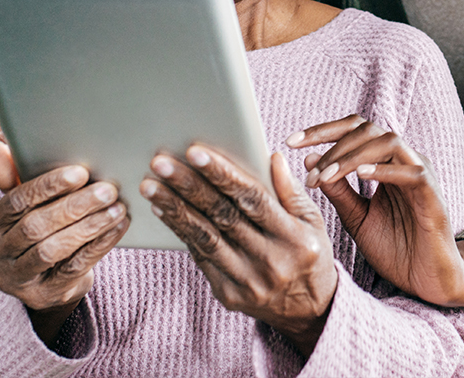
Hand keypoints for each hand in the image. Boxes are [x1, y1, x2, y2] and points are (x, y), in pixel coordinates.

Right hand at [0, 143, 128, 345]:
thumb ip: (14, 178)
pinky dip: (99, 245)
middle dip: (76, 205)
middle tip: (108, 189)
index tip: (81, 172)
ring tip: (117, 207)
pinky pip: (74, 268)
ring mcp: (16, 281)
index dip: (48, 186)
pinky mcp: (43, 296)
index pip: (16, 201)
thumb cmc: (35, 230)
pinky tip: (118, 227)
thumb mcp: (23, 207)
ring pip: (53, 250)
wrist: (43, 280)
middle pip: (36, 226)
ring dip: (90, 225)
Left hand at [140, 147, 337, 356]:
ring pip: (204, 238)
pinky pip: (200, 257)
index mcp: (294, 238)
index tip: (195, 151)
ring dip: (174, 208)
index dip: (222, 174)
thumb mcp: (313, 221)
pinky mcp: (228, 294)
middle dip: (188, 186)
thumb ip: (291, 190)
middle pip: (222, 216)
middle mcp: (270, 261)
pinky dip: (180, 231)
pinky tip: (163, 210)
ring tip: (150, 185)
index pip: (253, 198)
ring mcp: (247, 281)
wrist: (310, 312)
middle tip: (161, 163)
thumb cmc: (310, 254)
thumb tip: (272, 157)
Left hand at [287, 115, 463, 308]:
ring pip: (389, 142)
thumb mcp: (356, 218)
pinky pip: (412, 173)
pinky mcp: (433, 195)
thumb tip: (308, 159)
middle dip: (333, 143)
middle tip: (310, 170)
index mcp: (385, 162)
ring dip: (353, 156)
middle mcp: (404, 160)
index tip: (291, 141)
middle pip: (368, 129)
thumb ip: (337, 190)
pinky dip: (385, 170)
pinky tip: (362, 176)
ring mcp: (420, 174)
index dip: (322, 131)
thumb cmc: (396, 248)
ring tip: (327, 176)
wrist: (428, 282)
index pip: (353, 130)